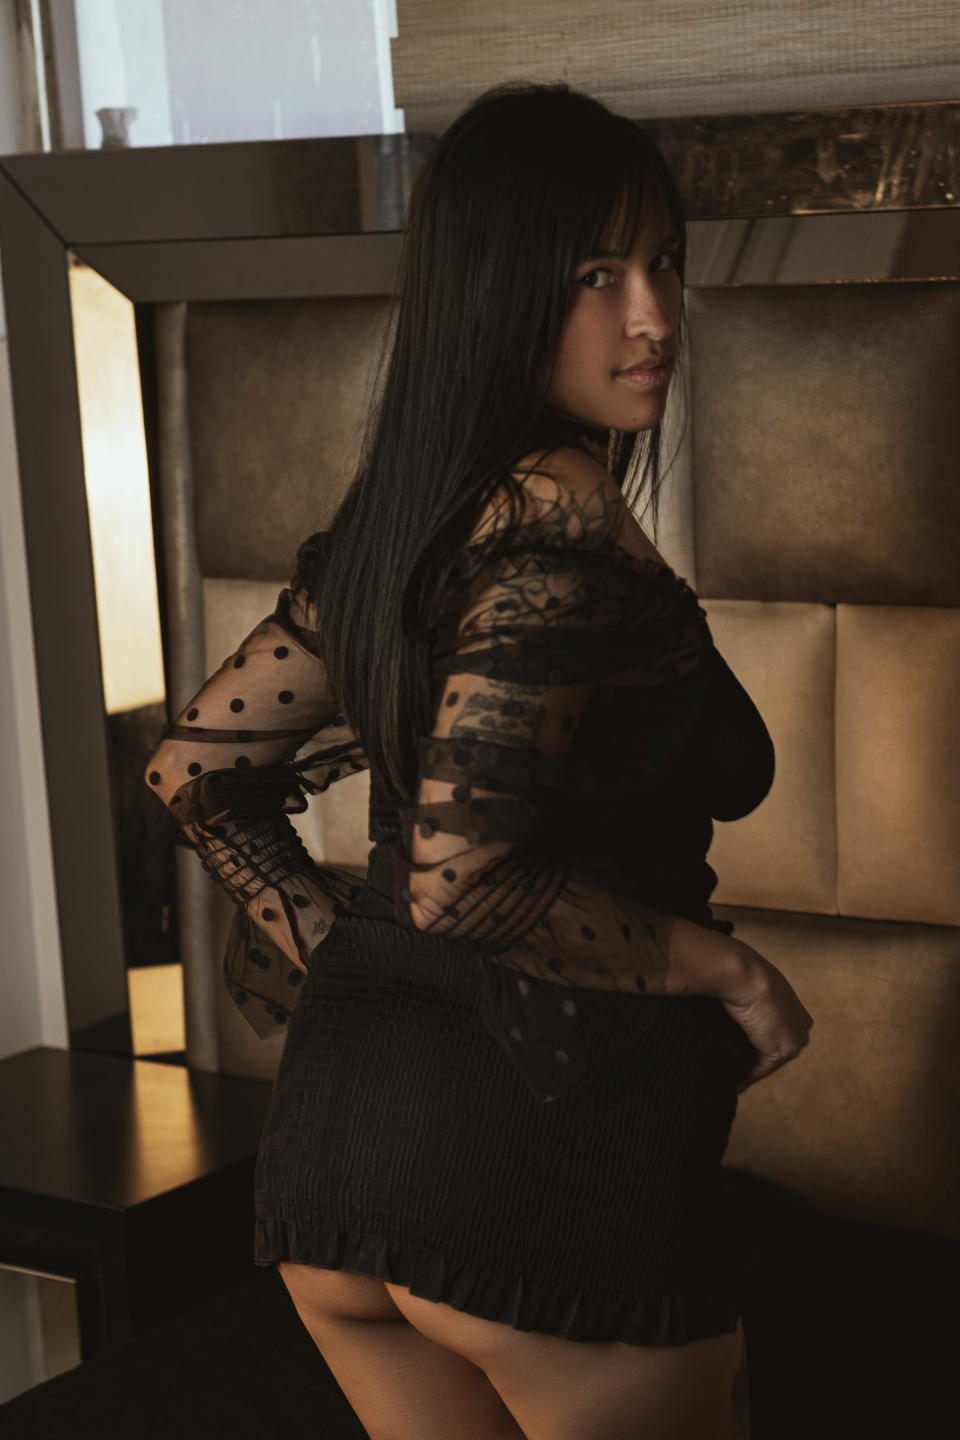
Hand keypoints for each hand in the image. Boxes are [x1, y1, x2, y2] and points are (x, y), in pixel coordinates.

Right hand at [718, 941, 813, 1092]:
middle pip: (777, 1049)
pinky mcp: (783, 1050)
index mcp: (794, 1005)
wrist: (742, 974)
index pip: (778, 1030)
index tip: (743, 1054)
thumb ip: (746, 996)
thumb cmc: (738, 971)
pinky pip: (762, 1070)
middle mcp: (801, 1023)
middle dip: (758, 1060)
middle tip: (735, 1072)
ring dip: (750, 1070)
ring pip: (769, 1061)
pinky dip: (747, 1078)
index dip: (760, 1043)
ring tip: (730, 1079)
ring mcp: (795, 1039)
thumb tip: (724, 1002)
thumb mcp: (747, 982)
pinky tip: (734, 1084)